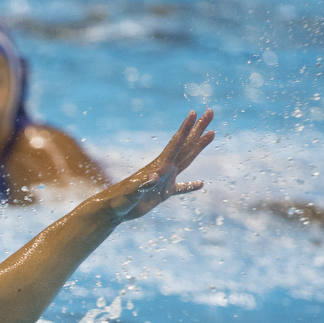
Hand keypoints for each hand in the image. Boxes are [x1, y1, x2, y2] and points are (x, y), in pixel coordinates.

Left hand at [100, 109, 214, 221]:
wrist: (111, 210)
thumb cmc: (119, 201)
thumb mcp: (131, 193)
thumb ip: (143, 185)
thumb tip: (154, 177)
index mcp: (158, 166)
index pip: (176, 143)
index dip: (186, 128)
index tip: (195, 112)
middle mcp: (164, 169)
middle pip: (186, 145)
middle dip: (199, 129)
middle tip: (210, 112)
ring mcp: (165, 180)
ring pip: (186, 160)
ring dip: (199, 147)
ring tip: (212, 134)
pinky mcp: (163, 194)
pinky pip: (181, 188)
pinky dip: (191, 186)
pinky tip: (201, 184)